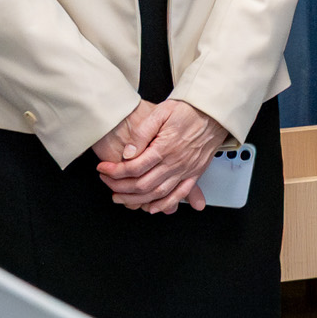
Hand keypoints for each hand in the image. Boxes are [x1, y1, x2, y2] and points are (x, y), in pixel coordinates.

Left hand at [95, 99, 228, 212]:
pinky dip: (165, 205)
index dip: (115, 171)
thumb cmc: (188, 110)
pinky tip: (152, 207)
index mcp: (165, 147)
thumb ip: (142, 133)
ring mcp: (186, 170)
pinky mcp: (195, 174)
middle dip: (120, 187)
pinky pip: (180, 195)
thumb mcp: (161, 112)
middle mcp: (176, 162)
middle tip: (107, 183)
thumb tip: (128, 153)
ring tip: (121, 197)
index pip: (134, 167)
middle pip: (142, 184)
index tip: (104, 168)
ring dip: (136, 199)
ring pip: (157, 193)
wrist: (213, 113)